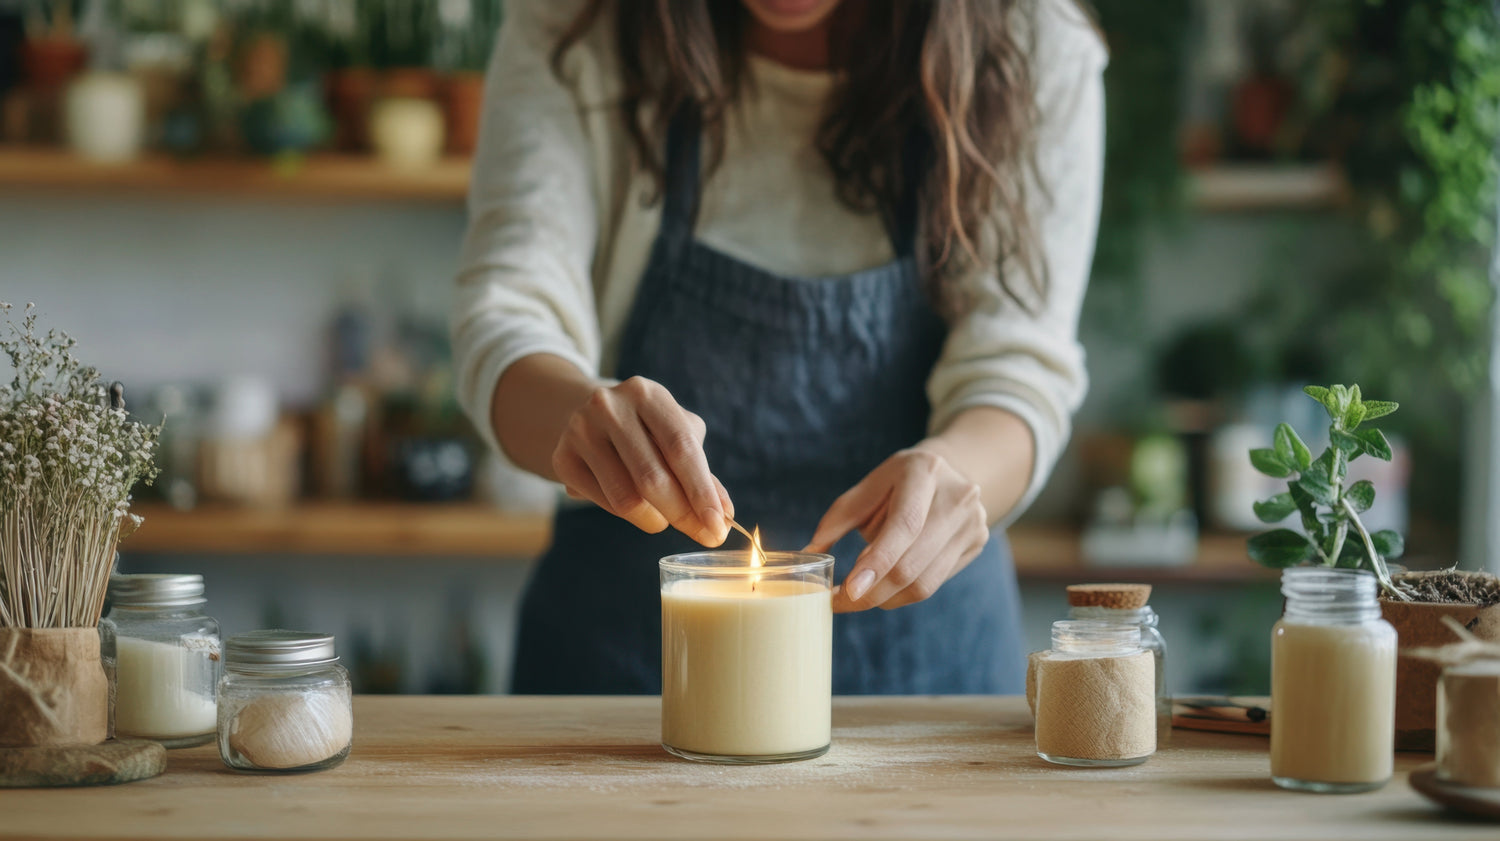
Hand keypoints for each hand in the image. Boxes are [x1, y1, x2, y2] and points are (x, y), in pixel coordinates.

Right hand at [552, 376, 732, 545]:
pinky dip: (628, 516)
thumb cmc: (645, 430)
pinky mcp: (562, 458)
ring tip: (664, 518)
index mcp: (647, 393)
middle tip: (703, 536)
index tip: (718, 527)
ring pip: (627, 498)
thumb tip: (724, 515)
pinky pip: (604, 503)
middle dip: (683, 514)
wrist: (585, 414)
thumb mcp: (676, 435)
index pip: (681, 448)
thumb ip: (702, 473)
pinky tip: (637, 508)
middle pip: (652, 477)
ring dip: (655, 520)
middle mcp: (610, 406)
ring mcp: (580, 430)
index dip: (702, 491)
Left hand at [805, 447, 989, 611]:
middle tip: (838, 602)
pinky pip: (933, 584)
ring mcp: (973, 523)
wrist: (948, 472)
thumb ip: (839, 519)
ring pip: (924, 583)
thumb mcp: (868, 487)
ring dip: (884, 598)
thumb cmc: (897, 482)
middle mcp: (957, 497)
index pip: (904, 526)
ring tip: (857, 596)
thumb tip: (809, 554)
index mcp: (925, 471)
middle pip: (912, 563)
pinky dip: (901, 594)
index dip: (877, 562)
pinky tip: (883, 587)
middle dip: (872, 591)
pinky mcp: (976, 544)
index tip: (849, 590)